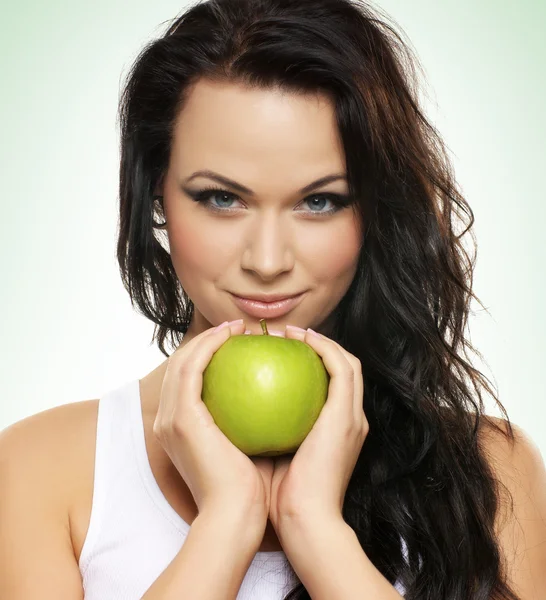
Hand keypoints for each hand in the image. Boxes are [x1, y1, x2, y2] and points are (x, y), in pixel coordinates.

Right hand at [153, 319, 273, 526]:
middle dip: (205, 341)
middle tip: (236, 329)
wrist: (237, 516)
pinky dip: (209, 345)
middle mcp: (166, 421)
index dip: (207, 357)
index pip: (188, 382)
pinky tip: (233, 335)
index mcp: (178, 430)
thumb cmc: (247, 489)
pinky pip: (193, 367)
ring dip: (207, 337)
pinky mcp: (181, 417)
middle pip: (180, 366)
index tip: (238, 345)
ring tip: (235, 327)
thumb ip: (246, 423)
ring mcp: (170, 418)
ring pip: (182, 360)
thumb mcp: (245, 449)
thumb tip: (270, 399)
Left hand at [268, 327, 368, 535]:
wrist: (304, 523)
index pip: (331, 387)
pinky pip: (338, 366)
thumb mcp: (274, 458)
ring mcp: (353, 417)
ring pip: (347, 361)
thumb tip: (238, 410)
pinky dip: (321, 347)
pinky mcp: (346, 415)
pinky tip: (295, 339)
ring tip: (289, 332)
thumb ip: (266, 432)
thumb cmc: (283, 499)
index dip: (312, 364)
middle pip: (344, 368)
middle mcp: (351, 420)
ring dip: (321, 340)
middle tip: (284, 335)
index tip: (279, 352)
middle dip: (319, 344)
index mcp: (337, 431)